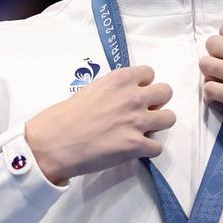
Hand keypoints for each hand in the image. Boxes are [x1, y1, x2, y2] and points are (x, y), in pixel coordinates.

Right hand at [25, 66, 174, 184]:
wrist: (53, 143)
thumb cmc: (64, 116)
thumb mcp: (91, 89)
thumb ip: (113, 90)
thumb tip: (124, 99)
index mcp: (120, 79)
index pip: (149, 73)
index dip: (144, 85)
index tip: (136, 94)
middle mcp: (133, 97)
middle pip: (166, 92)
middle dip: (157, 102)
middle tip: (143, 112)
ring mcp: (137, 121)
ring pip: (169, 118)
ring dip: (158, 125)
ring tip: (143, 131)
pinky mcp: (136, 145)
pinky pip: (158, 147)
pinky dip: (149, 149)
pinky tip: (136, 150)